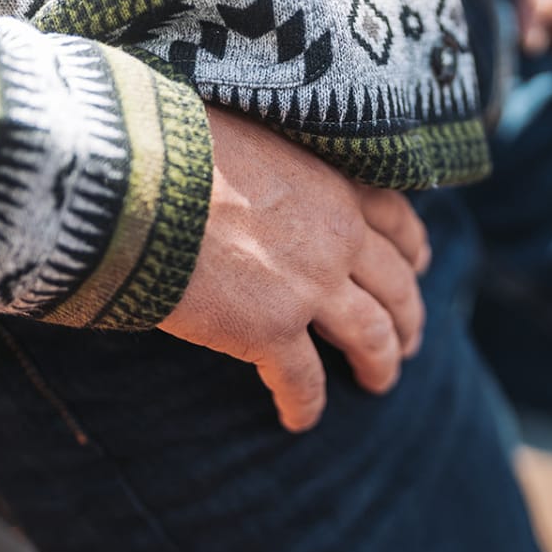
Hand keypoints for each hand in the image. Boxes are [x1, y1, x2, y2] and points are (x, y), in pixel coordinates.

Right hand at [159, 107, 429, 431]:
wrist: (133, 176)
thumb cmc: (169, 142)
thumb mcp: (246, 131)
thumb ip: (272, 160)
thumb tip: (249, 172)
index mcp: (333, 180)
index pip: (395, 219)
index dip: (412, 250)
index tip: (419, 268)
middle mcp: (336, 235)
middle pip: (395, 287)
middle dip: (408, 319)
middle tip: (409, 343)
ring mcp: (309, 285)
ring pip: (370, 336)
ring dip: (381, 363)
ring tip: (378, 384)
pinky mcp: (269, 329)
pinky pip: (303, 379)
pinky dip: (306, 404)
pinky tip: (300, 420)